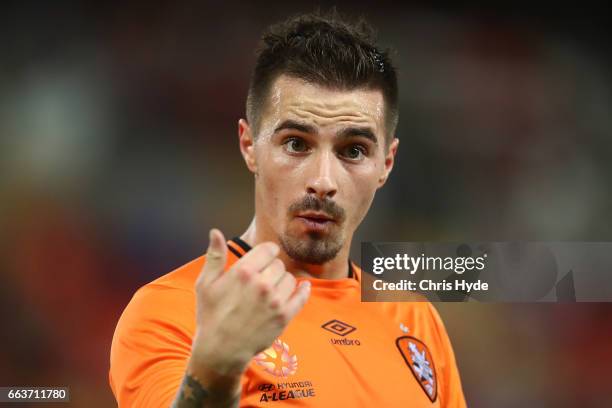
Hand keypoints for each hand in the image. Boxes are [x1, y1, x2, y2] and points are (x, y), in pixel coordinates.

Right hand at [189, 229, 310, 377]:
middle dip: (271, 269)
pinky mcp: (284, 316)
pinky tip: (303, 287)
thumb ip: (215, 256)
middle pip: (279, 264)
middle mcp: (262, 284)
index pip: (269, 249)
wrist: (221, 350)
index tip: (263, 259)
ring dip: (282, 282)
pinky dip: (303, 290)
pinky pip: (301, 296)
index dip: (266, 253)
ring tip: (271, 290)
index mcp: (243, 272)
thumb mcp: (206, 283)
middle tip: (262, 280)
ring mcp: (275, 301)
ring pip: (289, 279)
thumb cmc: (211, 315)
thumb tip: (215, 231)